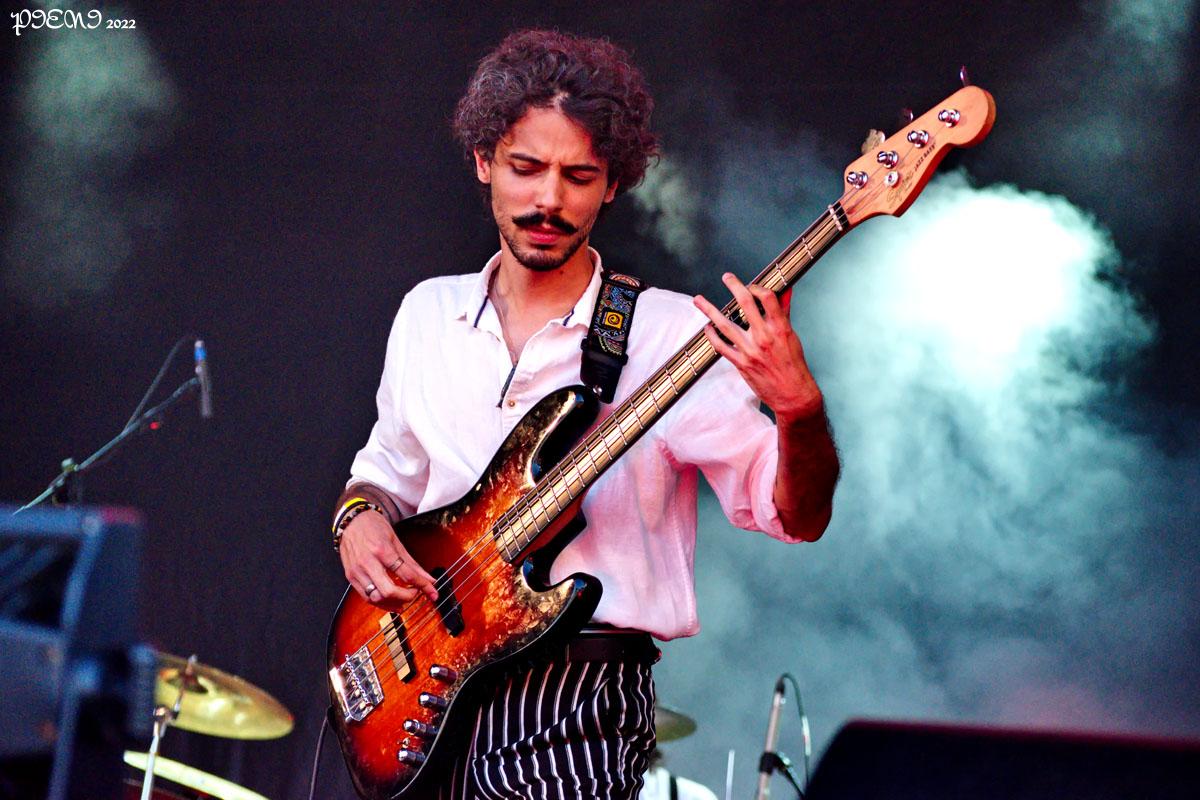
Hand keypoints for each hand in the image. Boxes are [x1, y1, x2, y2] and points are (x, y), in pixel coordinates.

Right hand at [338, 510, 437, 608]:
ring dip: (393, 604)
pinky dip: (380, 602)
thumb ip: (412, 563)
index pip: (406, 574)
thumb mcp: (396, 540)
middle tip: (415, 594)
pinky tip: (389, 600)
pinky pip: (366, 597)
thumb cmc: (373, 527)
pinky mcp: (350, 577)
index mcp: (382, 550)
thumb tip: (428, 579)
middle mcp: (368, 562)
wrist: (351, 521)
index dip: (422, 585)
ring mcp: (357, 571)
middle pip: (389, 591)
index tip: (432, 592)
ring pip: (376, 598)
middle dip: (406, 597)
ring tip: (403, 601)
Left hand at [693, 273, 822, 420]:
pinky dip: (711, 335)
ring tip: (698, 300)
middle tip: (726, 277)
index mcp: (780, 328)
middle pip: (745, 303)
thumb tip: (786, 292)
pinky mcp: (741, 363)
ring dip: (709, 310)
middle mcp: (764, 337)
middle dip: (734, 286)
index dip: (757, 287)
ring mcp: (750, 350)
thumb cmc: (794, 365)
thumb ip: (784, 313)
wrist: (793, 394)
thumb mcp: (792, 336)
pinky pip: (721, 346)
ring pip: (725, 324)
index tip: (751, 285)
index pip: (767, 297)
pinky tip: (707, 328)